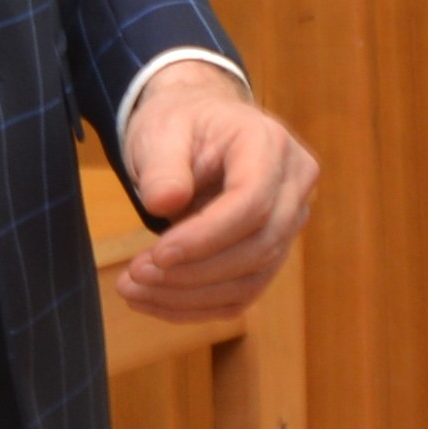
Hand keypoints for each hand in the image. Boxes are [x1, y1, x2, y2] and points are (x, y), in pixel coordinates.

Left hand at [112, 59, 316, 322]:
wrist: (199, 125)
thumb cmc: (181, 122)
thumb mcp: (161, 130)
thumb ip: (163, 165)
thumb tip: (165, 204)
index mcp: (269, 143)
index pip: (252, 202)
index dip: (207, 236)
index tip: (157, 256)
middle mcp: (294, 183)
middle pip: (259, 246)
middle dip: (194, 272)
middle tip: (134, 276)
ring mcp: (290, 220)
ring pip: (252, 279)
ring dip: (190, 296)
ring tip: (133, 290)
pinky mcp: (273, 251)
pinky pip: (243, 292)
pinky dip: (197, 306)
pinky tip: (155, 300)